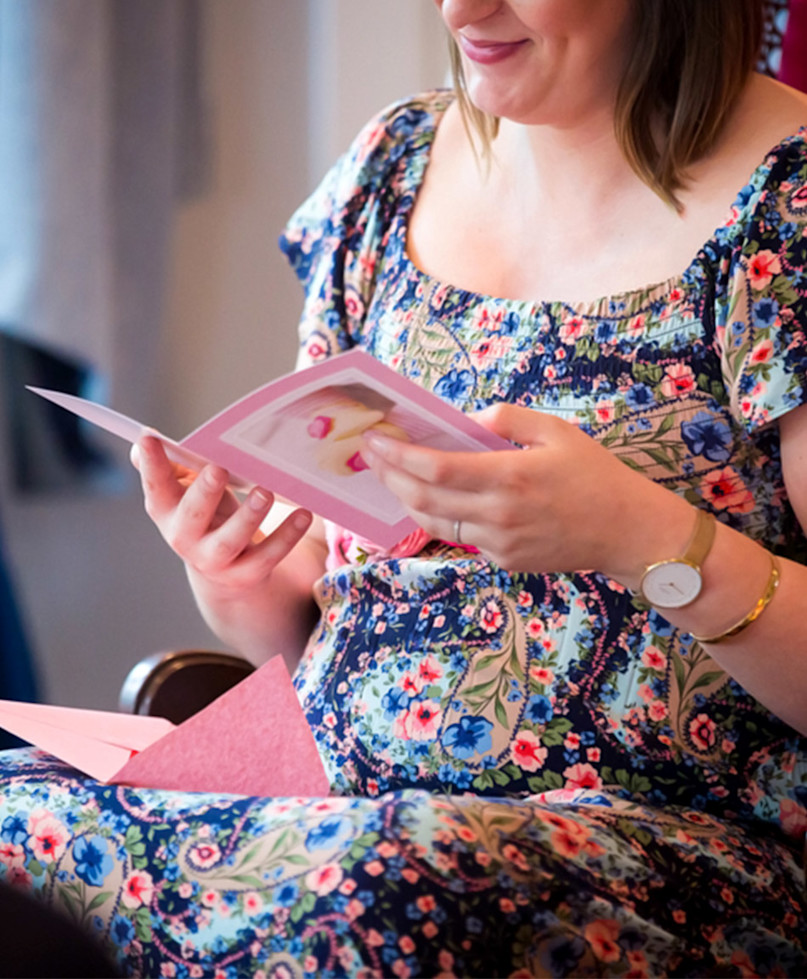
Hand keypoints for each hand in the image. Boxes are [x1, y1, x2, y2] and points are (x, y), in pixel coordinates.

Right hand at [131, 436, 312, 592]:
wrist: (224, 572)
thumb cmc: (207, 515)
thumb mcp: (188, 491)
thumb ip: (171, 466)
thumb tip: (143, 441)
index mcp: (168, 512)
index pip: (155, 487)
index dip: (151, 464)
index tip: (149, 438)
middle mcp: (185, 538)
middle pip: (191, 517)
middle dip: (203, 492)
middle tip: (217, 468)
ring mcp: (215, 559)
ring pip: (229, 541)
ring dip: (248, 516)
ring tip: (266, 493)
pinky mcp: (246, 573)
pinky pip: (267, 556)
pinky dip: (287, 536)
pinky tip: (304, 515)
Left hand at [364, 403, 686, 579]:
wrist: (625, 531)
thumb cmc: (594, 474)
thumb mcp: (556, 431)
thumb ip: (508, 419)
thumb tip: (468, 420)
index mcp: (510, 477)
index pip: (437, 469)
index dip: (399, 456)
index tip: (375, 440)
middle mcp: (498, 514)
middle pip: (423, 499)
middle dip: (390, 477)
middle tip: (372, 457)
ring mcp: (498, 543)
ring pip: (434, 523)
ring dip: (406, 500)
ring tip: (392, 476)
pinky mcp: (503, 560)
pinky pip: (461, 537)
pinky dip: (440, 516)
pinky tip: (431, 498)